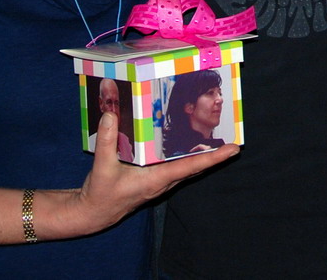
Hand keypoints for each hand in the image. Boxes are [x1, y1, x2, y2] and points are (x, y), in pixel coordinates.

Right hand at [70, 112, 236, 234]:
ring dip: (203, 155)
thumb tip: (112, 114)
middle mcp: (163, 181)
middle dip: (215, 154)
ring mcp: (160, 181)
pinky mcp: (154, 178)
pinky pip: (176, 166)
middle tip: (234, 139)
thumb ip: (108, 140)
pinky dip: (186, 155)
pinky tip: (189, 143)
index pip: (190, 168)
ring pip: (187, 167)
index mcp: (156, 180)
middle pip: (195, 167)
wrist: (93, 212)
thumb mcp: (102, 167)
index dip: (212, 159)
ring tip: (219, 138)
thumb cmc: (100, 194)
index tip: (233, 150)